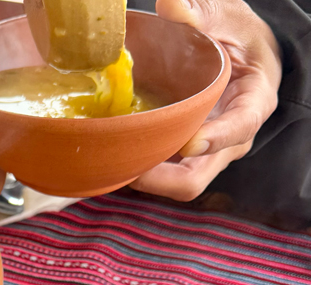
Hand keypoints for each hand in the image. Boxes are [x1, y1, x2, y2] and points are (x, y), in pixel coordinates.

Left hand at [130, 0, 281, 201]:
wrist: (242, 54)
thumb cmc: (238, 37)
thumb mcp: (226, 17)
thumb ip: (201, 13)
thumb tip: (171, 4)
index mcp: (253, 102)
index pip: (240, 128)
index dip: (216, 139)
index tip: (190, 142)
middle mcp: (229, 140)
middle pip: (197, 177)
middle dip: (162, 178)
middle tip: (130, 165)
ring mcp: (204, 154)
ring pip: (176, 183)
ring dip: (145, 179)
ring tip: (114, 162)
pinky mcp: (182, 157)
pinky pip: (161, 175)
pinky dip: (139, 170)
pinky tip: (114, 155)